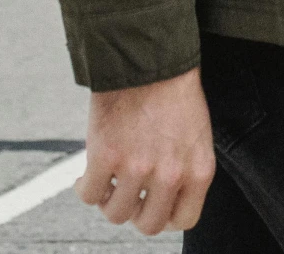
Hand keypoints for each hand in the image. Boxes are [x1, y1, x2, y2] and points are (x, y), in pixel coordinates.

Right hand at [80, 68, 213, 233]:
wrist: (149, 59)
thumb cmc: (174, 94)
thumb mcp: (196, 136)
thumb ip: (185, 170)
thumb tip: (162, 200)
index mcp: (199, 170)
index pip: (184, 219)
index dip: (165, 216)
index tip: (153, 204)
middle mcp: (171, 174)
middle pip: (148, 224)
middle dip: (136, 212)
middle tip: (128, 194)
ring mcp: (137, 167)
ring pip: (116, 214)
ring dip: (109, 201)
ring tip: (108, 183)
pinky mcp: (106, 156)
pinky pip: (89, 194)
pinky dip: (85, 189)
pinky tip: (87, 176)